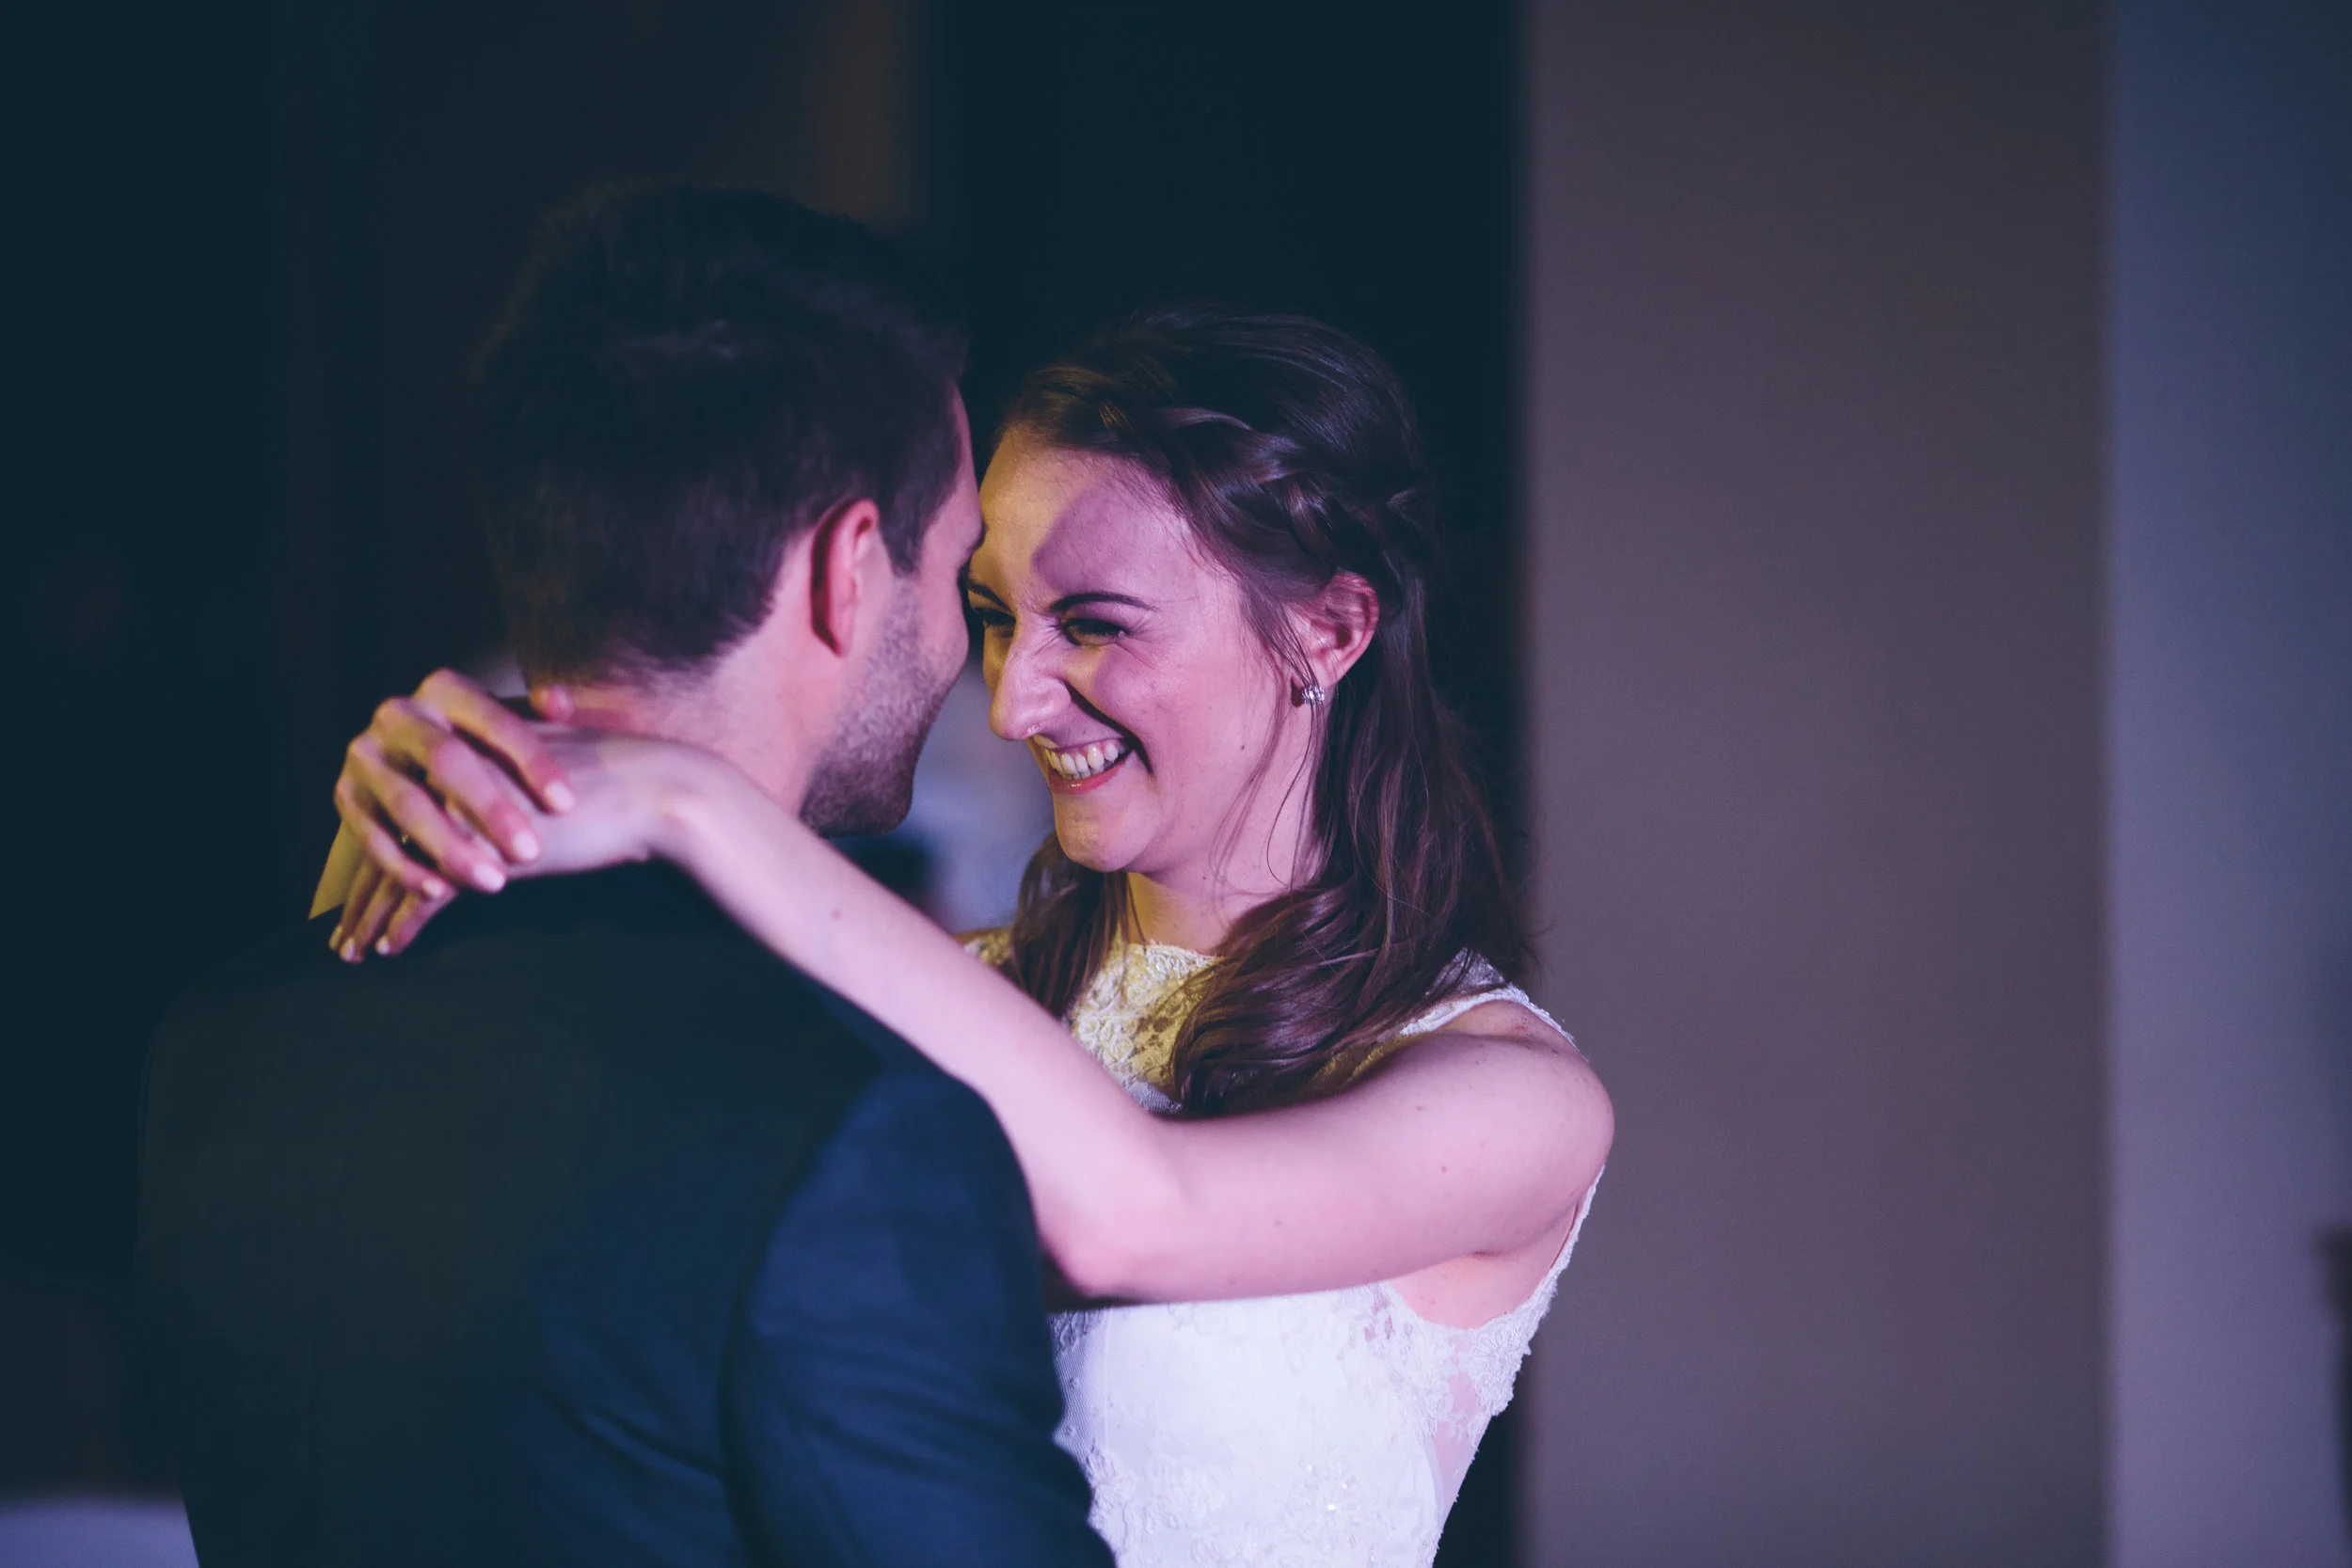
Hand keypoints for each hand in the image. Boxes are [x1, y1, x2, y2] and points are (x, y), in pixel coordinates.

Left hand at [327, 670, 715, 958]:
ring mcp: (458, 815)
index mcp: (461, 749)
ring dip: (372, 914)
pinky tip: (391, 948)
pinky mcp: (479, 852)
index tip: (364, 880)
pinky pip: (424, 896)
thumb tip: (496, 806)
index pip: (404, 804)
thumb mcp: (549, 771)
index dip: (382, 846)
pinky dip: (405, 926)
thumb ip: (512, 780)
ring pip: (395, 872)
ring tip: (356, 948)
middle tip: (345, 928)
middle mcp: (447, 777)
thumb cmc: (616, 783)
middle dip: (364, 890)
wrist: (649, 790)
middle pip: (388, 840)